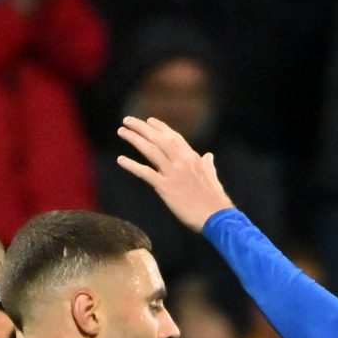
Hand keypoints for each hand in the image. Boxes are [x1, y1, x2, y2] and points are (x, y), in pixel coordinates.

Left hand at [115, 114, 236, 232]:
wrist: (217, 217)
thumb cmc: (216, 201)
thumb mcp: (213, 177)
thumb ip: (208, 165)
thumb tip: (209, 156)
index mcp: (192, 157)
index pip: (173, 137)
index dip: (160, 127)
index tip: (148, 121)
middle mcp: (181, 161)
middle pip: (158, 139)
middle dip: (142, 127)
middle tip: (127, 120)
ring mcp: (173, 173)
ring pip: (150, 150)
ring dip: (134, 139)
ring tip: (121, 131)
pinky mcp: (165, 188)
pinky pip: (145, 173)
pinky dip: (132, 165)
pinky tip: (120, 160)